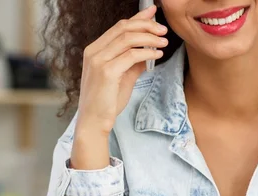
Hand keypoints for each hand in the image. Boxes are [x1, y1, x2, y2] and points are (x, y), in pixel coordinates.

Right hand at [71, 5, 167, 169]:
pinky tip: (157, 55)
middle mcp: (94, 52)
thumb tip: (148, 52)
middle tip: (163, 30)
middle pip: (124, 28)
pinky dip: (147, 52)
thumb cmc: (106, 102)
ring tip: (164, 42)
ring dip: (149, 38)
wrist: (93, 121)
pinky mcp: (106, 72)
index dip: (138, 18)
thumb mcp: (122, 77)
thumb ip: (133, 63)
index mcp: (94, 50)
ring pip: (128, 38)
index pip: (118, 27)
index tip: (153, 13)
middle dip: (146, 25)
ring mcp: (98, 61)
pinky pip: (132, 55)